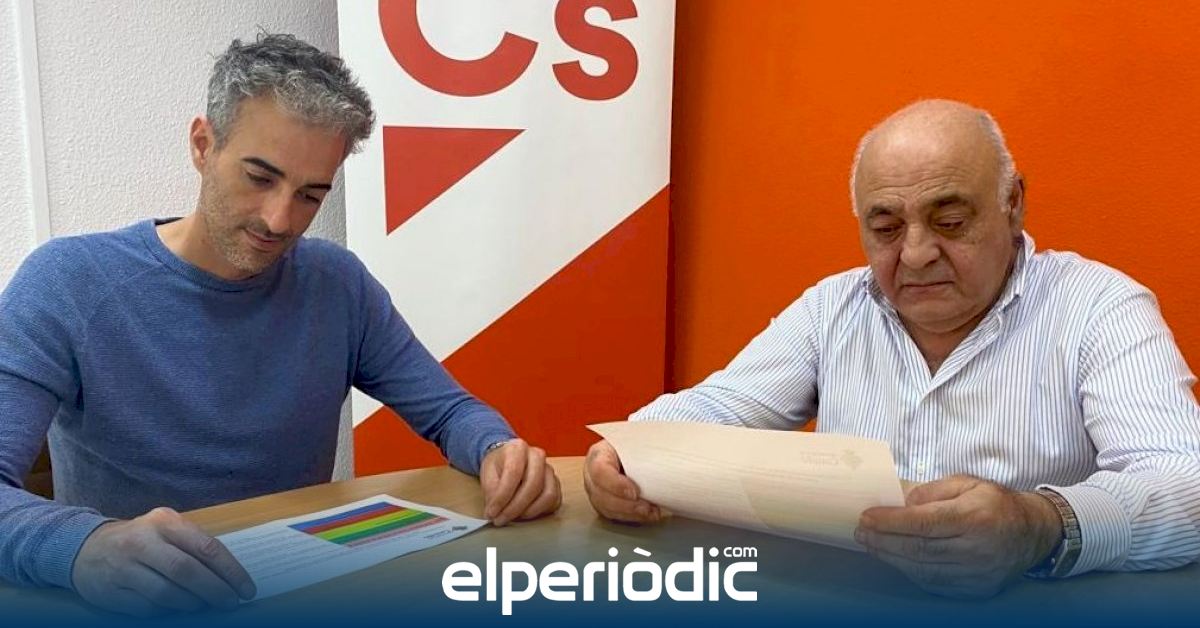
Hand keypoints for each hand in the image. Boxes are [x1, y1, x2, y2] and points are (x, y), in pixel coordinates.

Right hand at [72, 507, 255, 616]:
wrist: (86, 548)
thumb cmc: (141, 539)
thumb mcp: (167, 530)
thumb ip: (195, 547)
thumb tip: (229, 578)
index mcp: (164, 522)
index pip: (206, 547)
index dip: (231, 571)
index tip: (246, 589)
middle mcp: (142, 541)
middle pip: (187, 572)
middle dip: (215, 591)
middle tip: (230, 603)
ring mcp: (123, 567)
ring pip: (167, 594)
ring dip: (192, 603)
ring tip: (202, 604)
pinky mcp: (109, 591)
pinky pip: (147, 608)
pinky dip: (166, 611)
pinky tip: (175, 607)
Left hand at [480, 438, 561, 525]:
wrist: (508, 461)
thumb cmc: (499, 466)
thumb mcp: (487, 475)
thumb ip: (491, 491)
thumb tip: (494, 511)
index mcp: (518, 448)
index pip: (513, 473)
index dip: (502, 496)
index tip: (492, 512)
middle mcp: (537, 456)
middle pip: (533, 484)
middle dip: (515, 507)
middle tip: (501, 519)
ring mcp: (549, 470)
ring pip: (547, 494)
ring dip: (529, 511)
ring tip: (513, 517)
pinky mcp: (556, 484)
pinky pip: (554, 501)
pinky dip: (540, 512)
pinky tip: (525, 513)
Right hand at [583, 439, 662, 523]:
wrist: (630, 451)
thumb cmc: (631, 445)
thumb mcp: (634, 439)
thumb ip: (642, 447)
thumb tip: (662, 454)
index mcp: (598, 454)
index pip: (599, 471)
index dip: (615, 484)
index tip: (634, 492)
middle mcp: (592, 475)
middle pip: (601, 495)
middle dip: (625, 505)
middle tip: (645, 507)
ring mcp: (596, 491)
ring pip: (606, 508)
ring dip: (630, 514)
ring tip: (650, 512)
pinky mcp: (604, 503)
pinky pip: (614, 515)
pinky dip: (632, 517)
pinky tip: (647, 515)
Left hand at [854, 474, 1061, 597]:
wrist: (1033, 533)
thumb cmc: (996, 503)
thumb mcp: (966, 483)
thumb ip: (932, 490)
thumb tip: (902, 502)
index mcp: (975, 517)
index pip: (924, 523)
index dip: (891, 522)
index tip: (867, 517)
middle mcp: (978, 549)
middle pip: (920, 549)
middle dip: (884, 541)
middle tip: (862, 533)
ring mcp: (978, 574)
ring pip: (924, 570)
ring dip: (892, 558)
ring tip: (872, 545)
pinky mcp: (977, 589)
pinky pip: (936, 583)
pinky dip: (911, 571)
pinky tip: (896, 559)